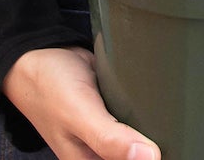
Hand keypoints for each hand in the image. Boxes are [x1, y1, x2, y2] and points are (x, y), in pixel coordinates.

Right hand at [2, 47, 160, 159]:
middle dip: (151, 142)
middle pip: (137, 153)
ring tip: (164, 114)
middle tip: (165, 126)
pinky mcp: (114, 110)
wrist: (38, 55)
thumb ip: (110, 139)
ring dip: (152, 127)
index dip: (147, 157)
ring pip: (140, 136)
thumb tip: (149, 158)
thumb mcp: (79, 115)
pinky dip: (146, 110)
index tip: (164, 145)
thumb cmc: (50, 88)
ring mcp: (108, 130)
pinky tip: (154, 102)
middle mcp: (100, 151)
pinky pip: (136, 116)